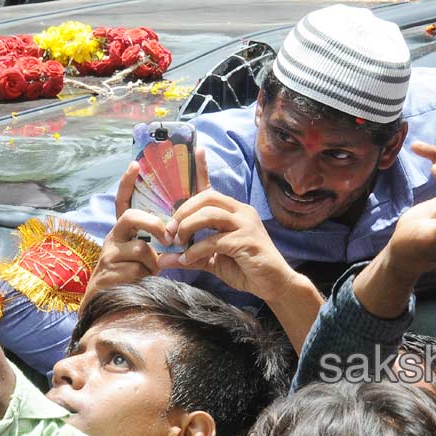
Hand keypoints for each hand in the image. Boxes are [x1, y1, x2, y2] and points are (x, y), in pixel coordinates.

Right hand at [80, 161, 171, 309]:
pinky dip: (147, 277)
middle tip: (168, 238)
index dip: (127, 182)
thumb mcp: (144, 254)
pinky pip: (138, 270)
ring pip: (141, 249)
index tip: (135, 164)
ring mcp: (109, 254)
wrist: (108, 305)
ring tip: (152, 272)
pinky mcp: (109, 272)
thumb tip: (177, 231)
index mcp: (123, 230)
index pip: (123, 201)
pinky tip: (142, 283)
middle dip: (153, 224)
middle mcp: (113, 237)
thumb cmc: (133, 275)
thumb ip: (155, 241)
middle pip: (131, 217)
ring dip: (154, 262)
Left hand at [159, 151, 298, 303]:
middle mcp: (241, 212)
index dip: (203, 169)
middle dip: (184, 210)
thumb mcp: (212, 260)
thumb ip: (189, 257)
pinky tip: (188, 259)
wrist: (274, 284)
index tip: (197, 150)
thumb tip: (162, 258)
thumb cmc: (244, 268)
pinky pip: (215, 240)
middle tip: (170, 230)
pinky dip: (197, 250)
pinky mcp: (247, 241)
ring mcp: (246, 225)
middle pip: (207, 197)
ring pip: (210, 214)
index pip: (212, 188)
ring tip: (178, 242)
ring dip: (188, 227)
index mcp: (234, 211)